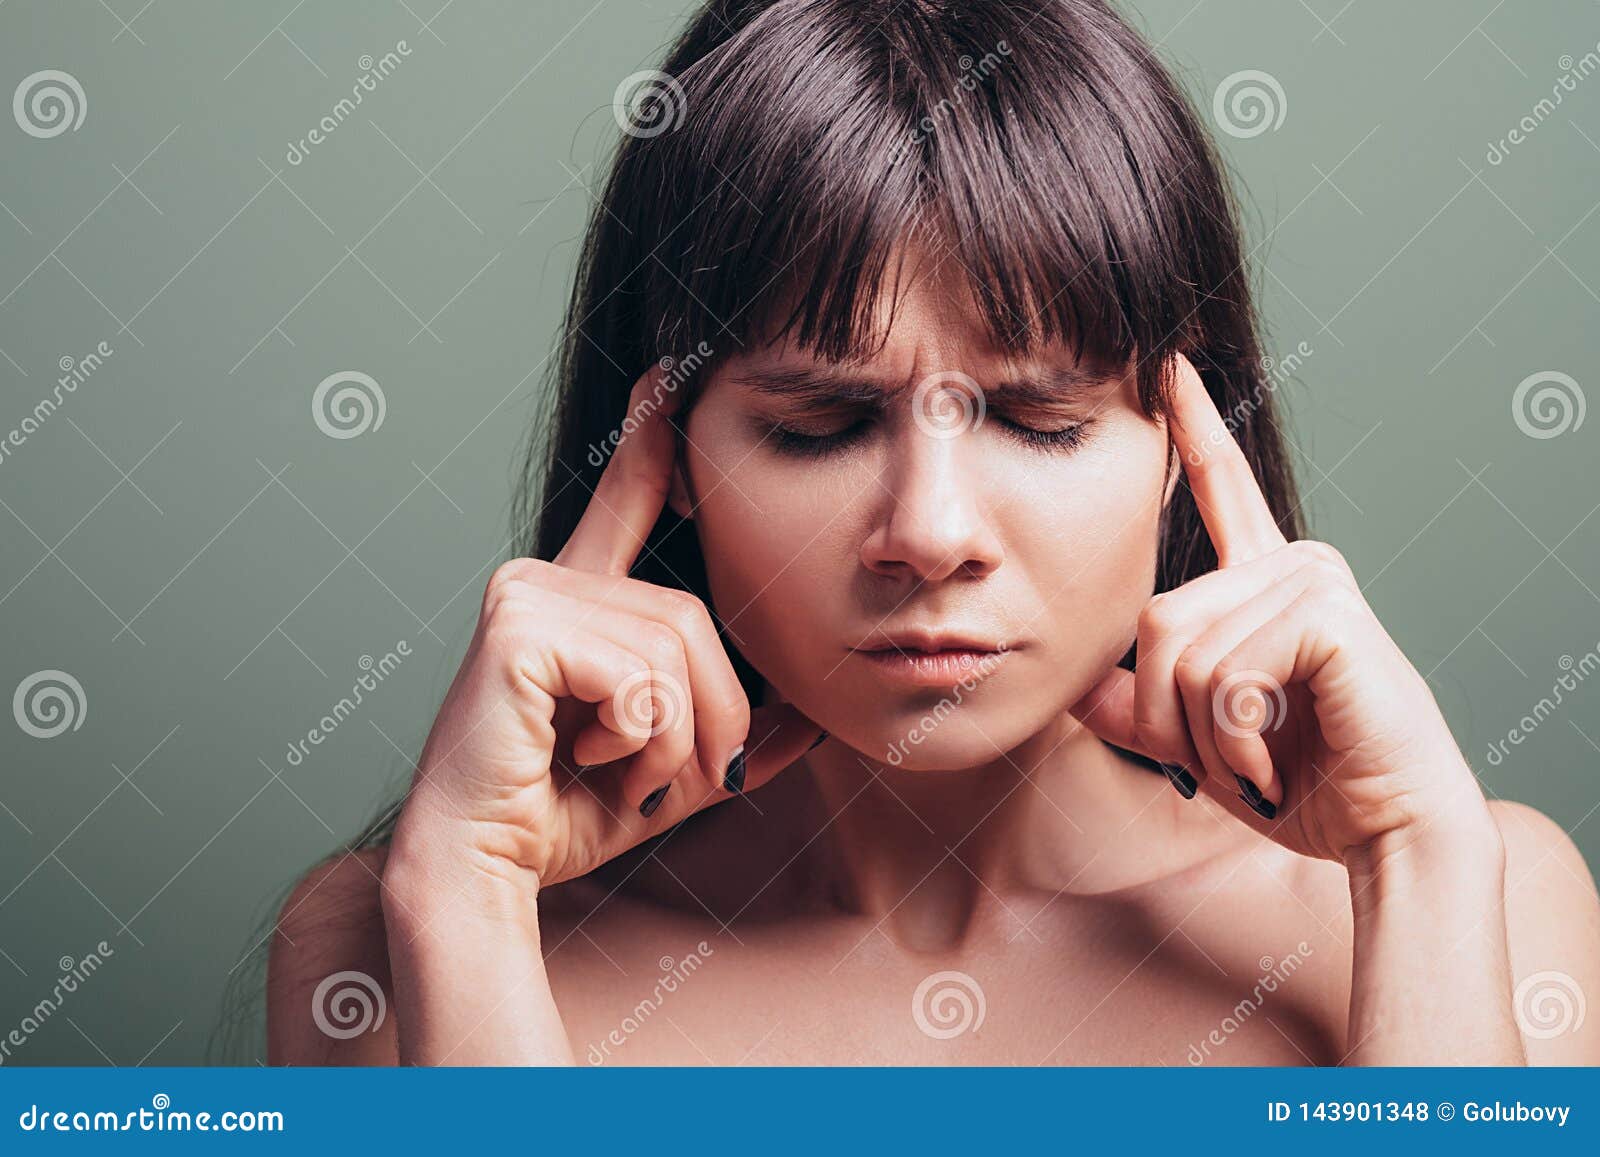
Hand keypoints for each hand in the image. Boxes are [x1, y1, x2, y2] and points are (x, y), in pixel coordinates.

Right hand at [390, 367, 824, 890]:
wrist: (485, 869)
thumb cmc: (562, 817)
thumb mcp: (673, 772)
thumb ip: (732, 736)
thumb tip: (810, 726)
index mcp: (576, 601)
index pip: (625, 502)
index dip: (650, 442)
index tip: (668, 373)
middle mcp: (544, 580)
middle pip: (693, 619)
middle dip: (712, 717)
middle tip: (673, 781)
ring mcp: (527, 594)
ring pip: (674, 649)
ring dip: (672, 741)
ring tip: (620, 774)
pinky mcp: (518, 628)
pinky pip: (639, 676)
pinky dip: (637, 740)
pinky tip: (587, 759)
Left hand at [1071, 354, 1494, 863]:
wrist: (1386, 832)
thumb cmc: (1303, 783)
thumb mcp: (1201, 739)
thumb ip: (1139, 705)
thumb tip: (1072, 683)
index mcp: (1266, 581)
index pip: (1223, 488)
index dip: (1196, 426)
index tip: (1169, 368)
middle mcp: (1294, 564)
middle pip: (1155, 621)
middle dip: (1169, 717)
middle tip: (1231, 760)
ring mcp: (1314, 581)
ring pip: (1181, 652)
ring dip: (1206, 737)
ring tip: (1262, 759)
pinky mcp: (1329, 615)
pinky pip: (1225, 677)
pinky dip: (1237, 740)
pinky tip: (1281, 758)